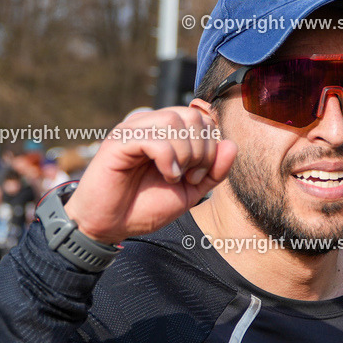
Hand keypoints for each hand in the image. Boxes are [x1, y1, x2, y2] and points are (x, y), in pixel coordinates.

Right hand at [63, 107, 235, 244]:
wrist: (110, 226)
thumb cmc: (144, 207)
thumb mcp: (189, 192)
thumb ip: (213, 171)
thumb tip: (232, 145)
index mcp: (165, 132)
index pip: (202, 118)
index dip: (210, 145)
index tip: (198, 175)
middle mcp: (149, 125)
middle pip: (192, 116)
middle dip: (200, 150)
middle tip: (188, 177)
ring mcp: (133, 130)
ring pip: (174, 121)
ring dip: (184, 154)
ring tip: (174, 177)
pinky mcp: (118, 142)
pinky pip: (154, 138)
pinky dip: (168, 159)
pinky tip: (166, 175)